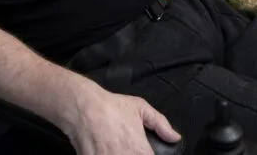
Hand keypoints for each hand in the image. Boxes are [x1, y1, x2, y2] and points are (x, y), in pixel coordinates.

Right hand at [64, 86, 181, 154]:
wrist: (82, 106)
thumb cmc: (110, 106)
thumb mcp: (140, 107)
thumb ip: (161, 123)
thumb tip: (174, 137)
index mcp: (140, 150)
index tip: (142, 152)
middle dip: (131, 154)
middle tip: (126, 148)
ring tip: (115, 149)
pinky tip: (104, 151)